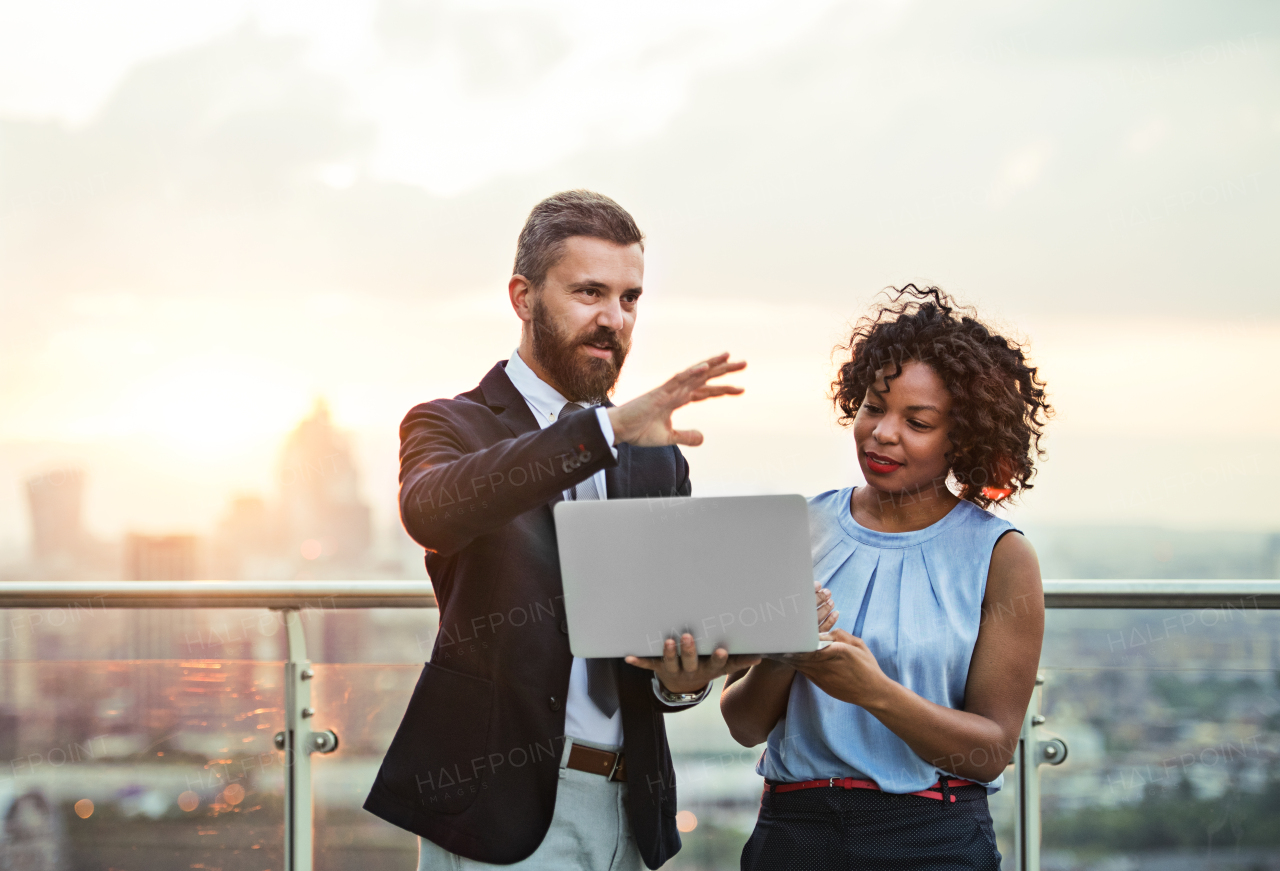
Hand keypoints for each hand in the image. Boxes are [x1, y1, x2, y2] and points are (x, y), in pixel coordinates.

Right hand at [606, 353, 745, 446]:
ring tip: (729, 356)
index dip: (723, 389)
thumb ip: (685, 436)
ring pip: (694, 374)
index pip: (705, 391)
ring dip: (712, 365)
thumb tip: (703, 438)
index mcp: (678, 399)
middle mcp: (676, 391)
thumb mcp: (668, 437)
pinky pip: (678, 380)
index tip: (741, 389)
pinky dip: (692, 373)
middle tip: (744, 364)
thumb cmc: (638, 430)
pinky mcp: (659, 393)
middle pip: (705, 378)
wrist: (619, 431)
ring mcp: (669, 390)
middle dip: (724, 371)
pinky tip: (706, 367)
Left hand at [625, 633, 761, 694]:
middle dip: (688, 651)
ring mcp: (673, 670)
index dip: (718, 658)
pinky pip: (649, 665)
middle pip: (689, 662)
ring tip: (668, 640)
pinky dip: (639, 661)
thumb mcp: (723, 668)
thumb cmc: (706, 668)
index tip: (722, 649)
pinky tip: (628, 657)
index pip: (714, 665)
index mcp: (706, 669)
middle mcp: (690, 671)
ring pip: (670, 662)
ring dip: (668, 653)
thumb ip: (739, 661)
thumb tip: (760, 657)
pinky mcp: (659, 668)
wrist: (684, 688)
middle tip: (687, 637)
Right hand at [760, 583, 838, 666]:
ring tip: (831, 601)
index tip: (818, 585)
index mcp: (783, 619)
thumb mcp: (776, 615)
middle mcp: (791, 628)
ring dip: (826, 609)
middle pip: (809, 610)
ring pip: (817, 620)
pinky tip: (835, 614)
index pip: (799, 602)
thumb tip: (801, 586)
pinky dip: (830, 622)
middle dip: (819, 599)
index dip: (810, 592)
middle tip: (827, 592)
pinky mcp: (809, 644)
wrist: (772, 657)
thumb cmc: (773, 632)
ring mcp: (801, 637)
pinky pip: (823, 632)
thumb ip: (784, 602)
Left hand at [778, 628, 889, 708]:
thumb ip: (840, 635)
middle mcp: (826, 664)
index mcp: (837, 651)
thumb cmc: (867, 666)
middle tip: (773, 636)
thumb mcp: (858, 644)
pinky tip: (785, 657)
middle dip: (787, 645)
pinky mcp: (820, 684)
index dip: (797, 638)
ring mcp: (821, 676)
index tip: (786, 631)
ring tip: (772, 646)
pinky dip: (794, 663)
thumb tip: (824, 632)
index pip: (812, 643)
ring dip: (787, 655)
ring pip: (799, 663)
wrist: (872, 692)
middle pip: (801, 653)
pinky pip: (803, 671)